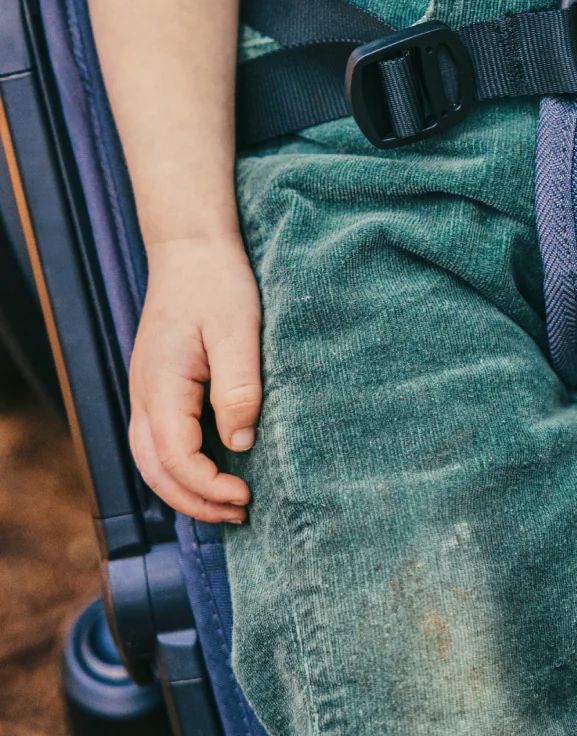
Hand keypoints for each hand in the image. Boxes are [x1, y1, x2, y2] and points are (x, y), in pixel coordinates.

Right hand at [128, 234, 261, 522]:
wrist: (191, 249)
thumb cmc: (217, 284)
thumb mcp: (239, 332)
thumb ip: (238, 389)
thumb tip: (241, 444)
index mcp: (161, 388)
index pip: (175, 459)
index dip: (208, 487)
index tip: (246, 497)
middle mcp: (144, 396)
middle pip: (155, 471)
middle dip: (196, 501)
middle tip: (242, 512)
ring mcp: (147, 392)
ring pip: (151, 460)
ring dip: (186, 488)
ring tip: (229, 502)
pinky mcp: (159, 387)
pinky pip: (159, 440)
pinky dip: (181, 466)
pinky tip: (214, 469)